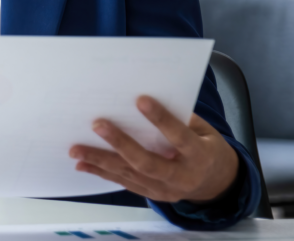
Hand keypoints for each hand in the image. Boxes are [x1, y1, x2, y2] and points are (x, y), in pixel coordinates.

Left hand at [68, 96, 239, 203]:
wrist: (218, 184)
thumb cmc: (207, 147)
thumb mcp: (206, 131)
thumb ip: (182, 118)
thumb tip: (147, 98)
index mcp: (200, 156)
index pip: (179, 137)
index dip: (161, 119)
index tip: (140, 99)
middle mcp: (181, 177)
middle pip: (147, 162)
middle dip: (120, 143)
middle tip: (97, 125)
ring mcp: (165, 190)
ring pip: (129, 174)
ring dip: (100, 161)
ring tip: (76, 150)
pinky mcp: (152, 195)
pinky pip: (124, 183)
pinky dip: (102, 173)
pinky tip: (83, 165)